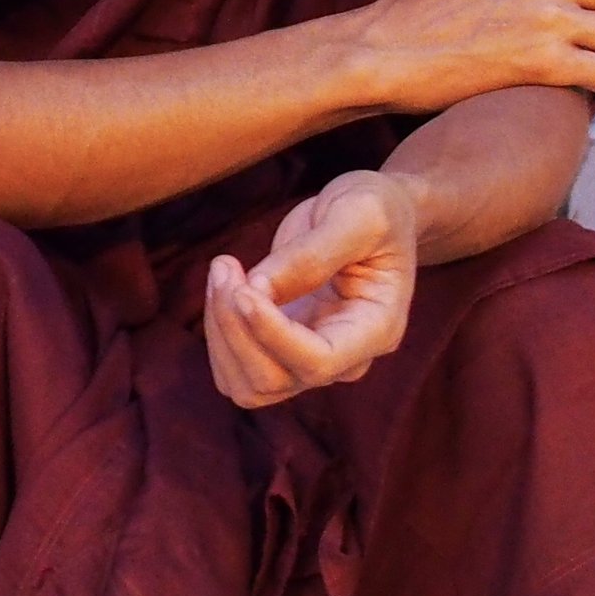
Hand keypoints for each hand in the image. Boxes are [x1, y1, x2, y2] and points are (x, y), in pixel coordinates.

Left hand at [204, 171, 415, 408]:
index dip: (271, 333)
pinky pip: (235, 368)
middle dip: (235, 327)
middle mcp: (345, 359)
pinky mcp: (281, 350)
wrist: (373, 219)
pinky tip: (225, 285)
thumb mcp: (359, 214)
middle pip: (272, 380)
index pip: (318, 362)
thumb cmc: (376, 210)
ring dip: (221, 332)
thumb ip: (312, 253)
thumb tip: (257, 289)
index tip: (242, 288)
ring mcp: (311, 360)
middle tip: (225, 265)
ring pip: (247, 385)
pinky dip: (218, 332)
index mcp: (376, 329)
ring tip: (224, 269)